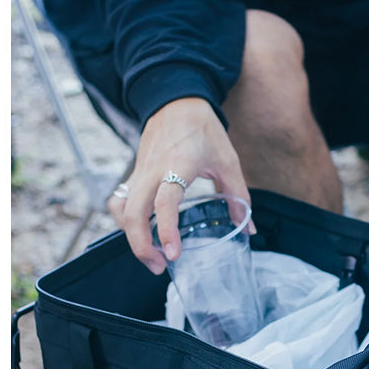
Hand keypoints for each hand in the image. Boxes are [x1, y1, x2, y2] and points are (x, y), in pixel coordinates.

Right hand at [108, 97, 253, 273]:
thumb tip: (248, 228)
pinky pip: (120, 203)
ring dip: (131, 237)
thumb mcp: (228, 162)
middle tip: (159, 266)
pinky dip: (126, 223)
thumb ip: (239, 197)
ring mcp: (138, 173)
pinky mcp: (133, 175)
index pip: (164, 203)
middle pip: (132, 213)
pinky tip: (142, 235)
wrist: (176, 101)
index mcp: (178, 165)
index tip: (173, 254)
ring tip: (151, 256)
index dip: (166, 231)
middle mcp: (153, 170)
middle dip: (141, 246)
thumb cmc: (204, 130)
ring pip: (121, 210)